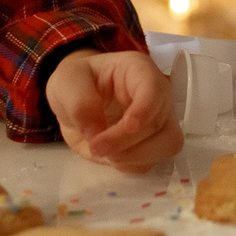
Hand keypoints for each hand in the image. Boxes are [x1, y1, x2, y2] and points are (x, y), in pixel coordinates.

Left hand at [46, 49, 183, 171]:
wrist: (76, 102)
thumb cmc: (76, 82)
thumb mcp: (67, 82)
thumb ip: (79, 103)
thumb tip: (95, 132)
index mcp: (138, 71)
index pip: (154, 90)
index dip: (144, 111)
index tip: (126, 127)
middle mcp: (156, 96)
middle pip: (160, 123)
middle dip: (128, 141)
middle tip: (96, 147)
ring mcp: (158, 121)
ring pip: (167, 145)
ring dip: (135, 156)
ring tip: (105, 153)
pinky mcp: (151, 145)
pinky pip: (150, 162)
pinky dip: (130, 165)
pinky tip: (111, 156)